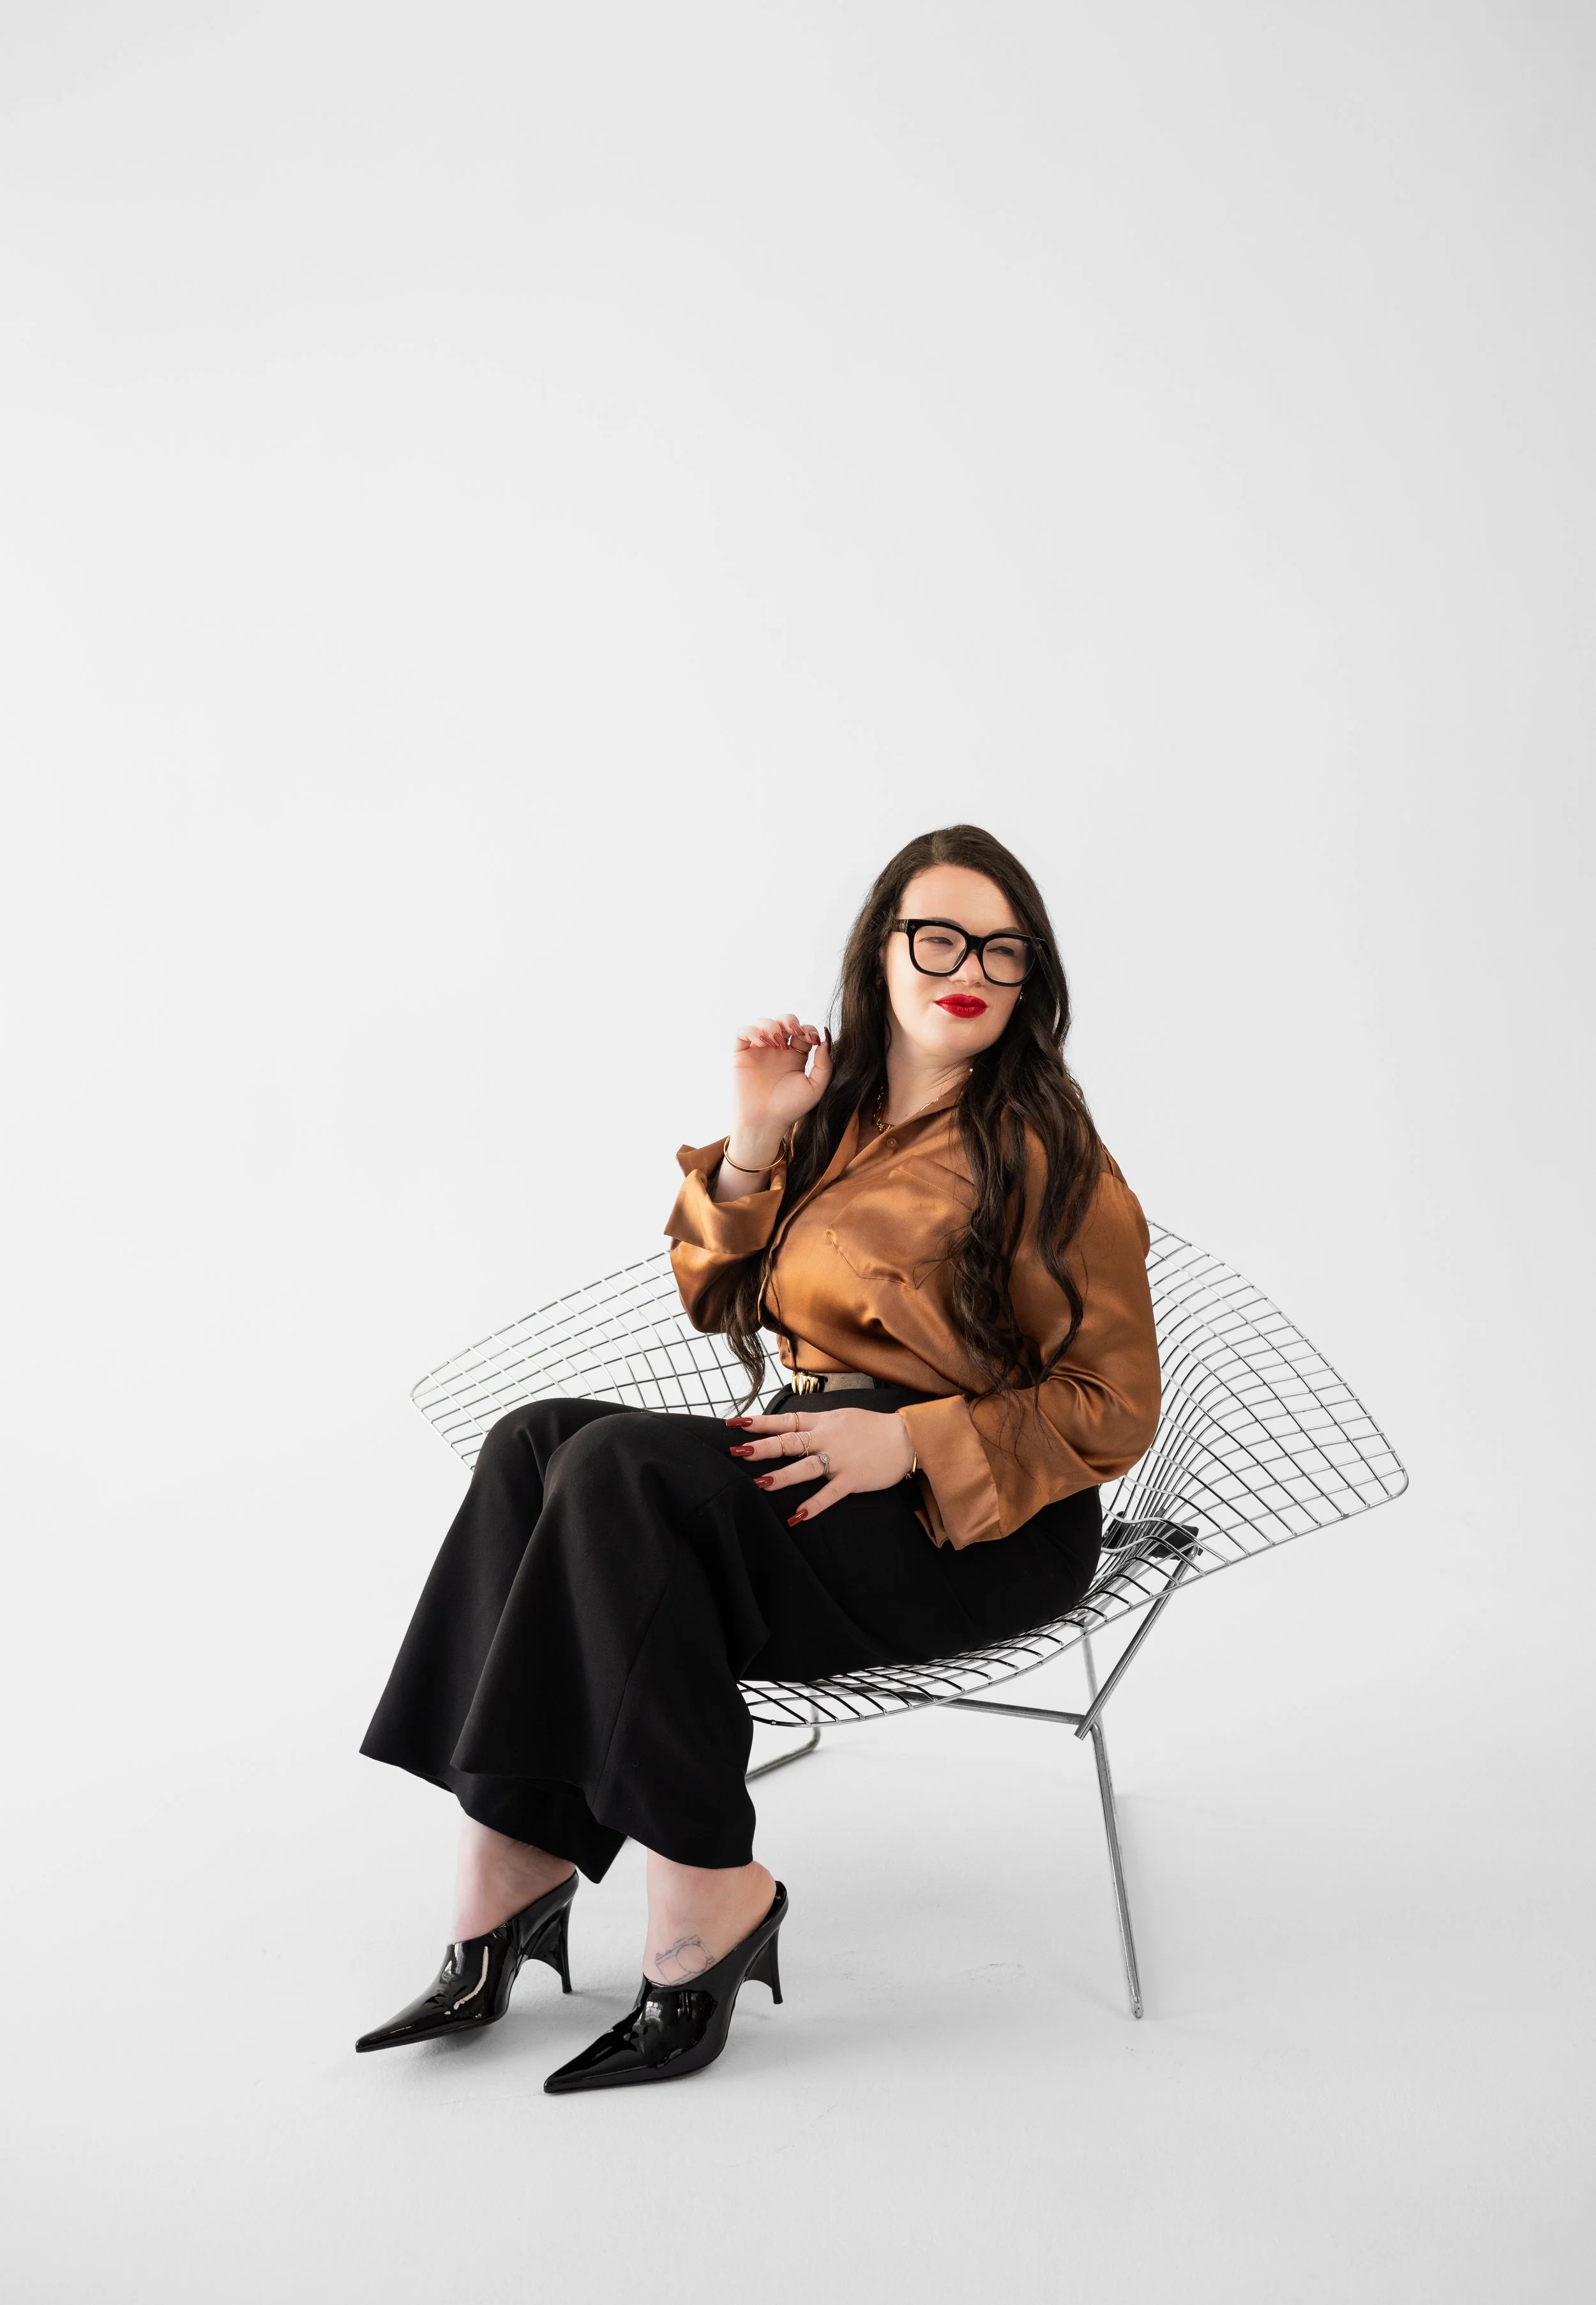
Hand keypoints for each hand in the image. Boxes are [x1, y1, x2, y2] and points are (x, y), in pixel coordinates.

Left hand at [725, 1405, 914, 1523]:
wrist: (906, 1438)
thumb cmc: (872, 1428)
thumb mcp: (841, 1417)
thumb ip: (816, 1423)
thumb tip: (789, 1427)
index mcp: (822, 1422)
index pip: (785, 1421)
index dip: (759, 1423)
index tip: (735, 1424)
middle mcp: (827, 1438)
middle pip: (789, 1443)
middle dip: (762, 1447)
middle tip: (737, 1451)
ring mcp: (839, 1460)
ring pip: (805, 1468)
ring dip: (782, 1477)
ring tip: (760, 1484)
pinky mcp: (852, 1479)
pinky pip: (829, 1494)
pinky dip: (814, 1505)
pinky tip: (797, 1516)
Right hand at [726, 1014, 832, 1165]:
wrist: (765, 1122)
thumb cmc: (789, 1109)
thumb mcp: (815, 1088)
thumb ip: (824, 1065)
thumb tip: (825, 1041)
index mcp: (796, 1057)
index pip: (803, 1032)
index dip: (808, 1030)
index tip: (812, 1039)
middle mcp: (777, 1051)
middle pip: (784, 1022)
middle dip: (790, 1021)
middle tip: (794, 1031)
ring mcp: (759, 1051)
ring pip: (763, 1023)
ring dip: (771, 1024)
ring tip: (776, 1040)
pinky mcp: (741, 1055)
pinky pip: (743, 1033)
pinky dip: (751, 1030)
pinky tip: (762, 1041)